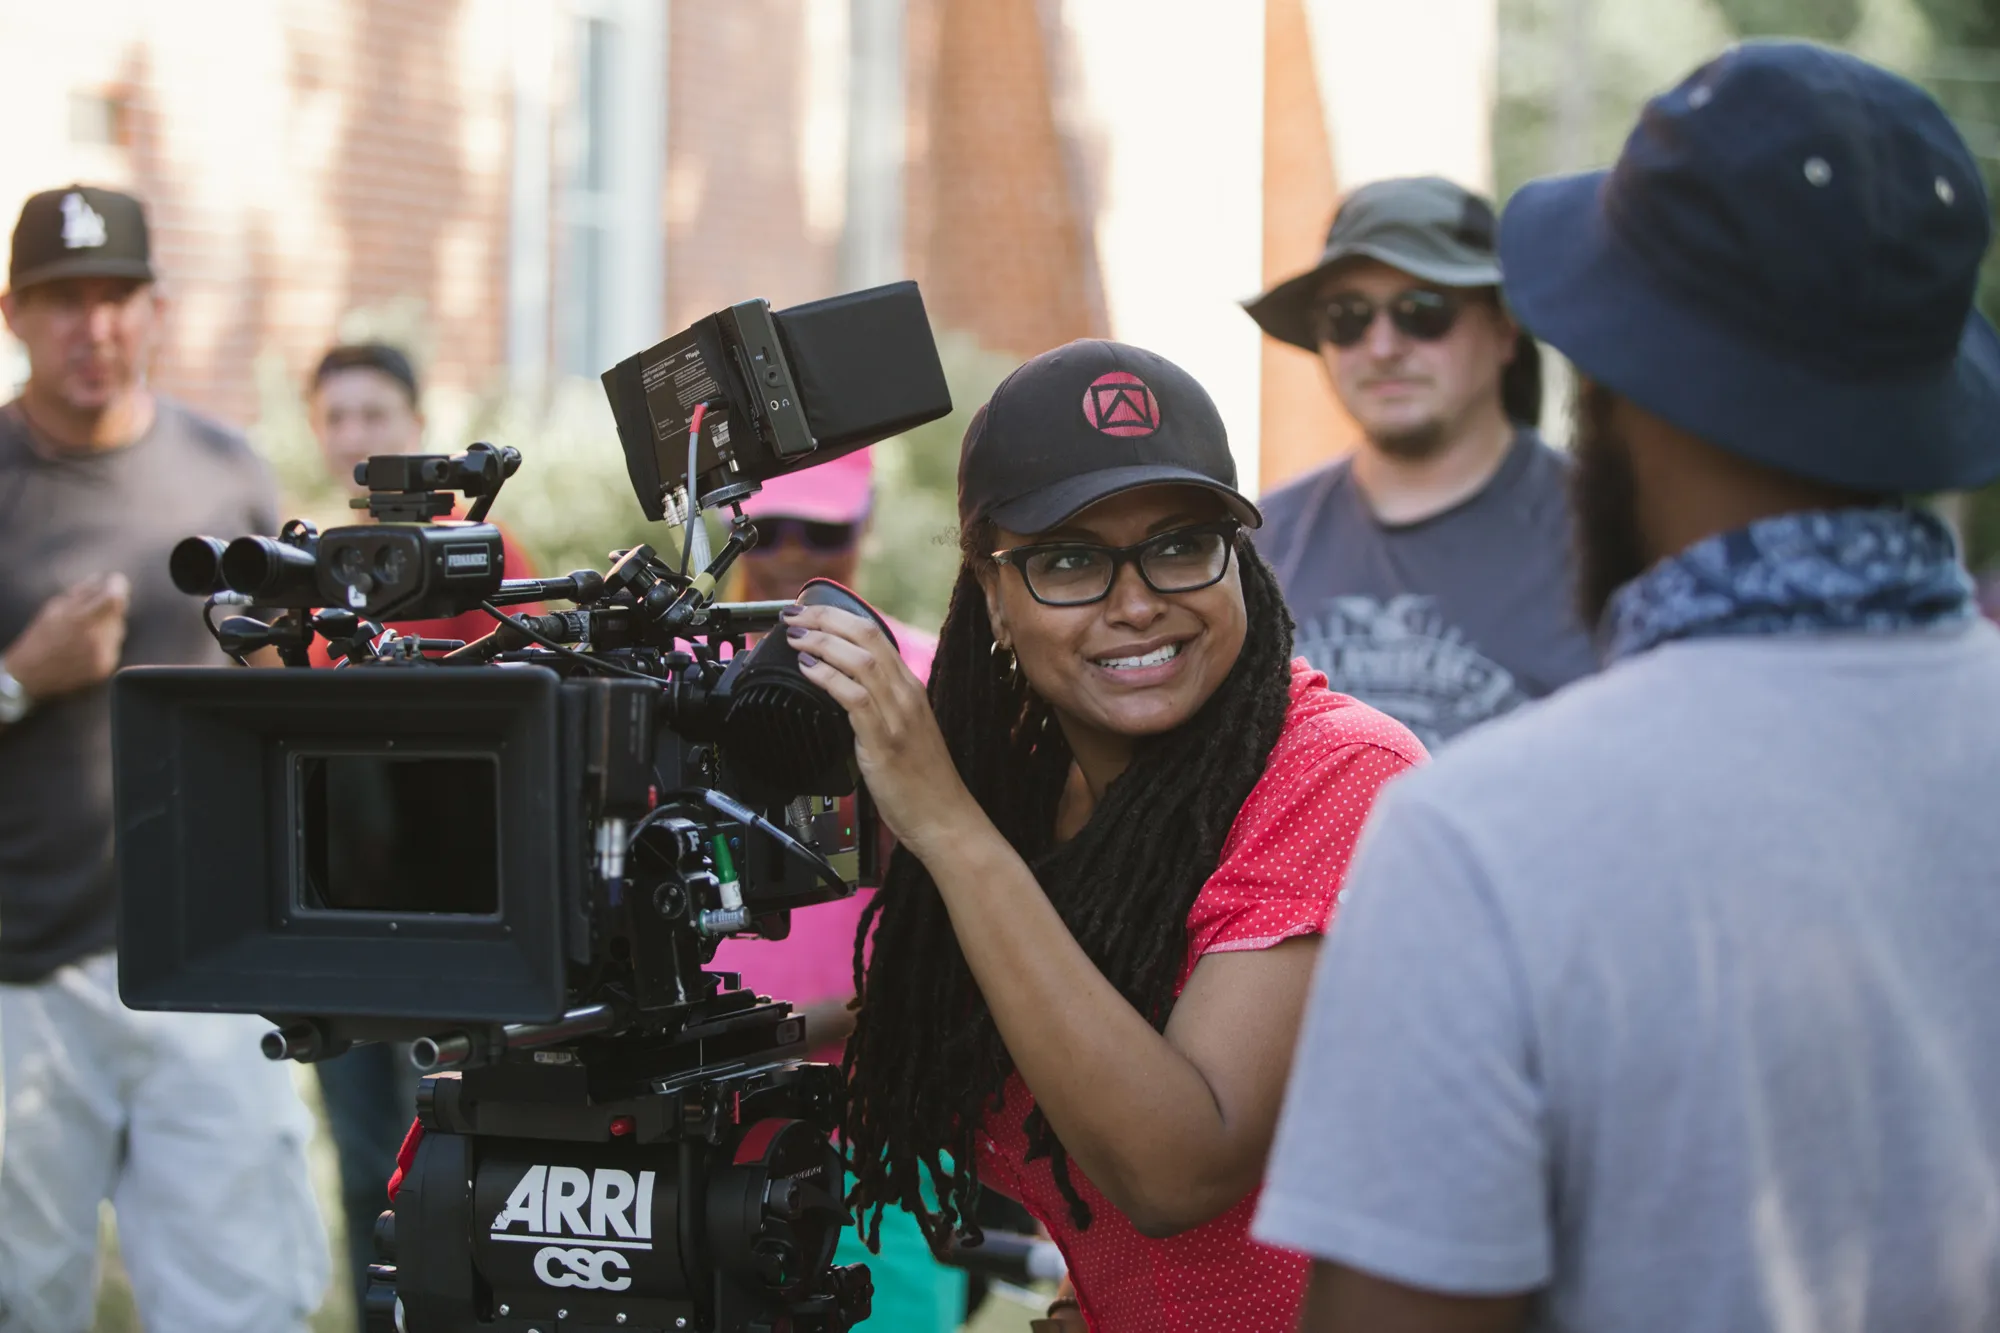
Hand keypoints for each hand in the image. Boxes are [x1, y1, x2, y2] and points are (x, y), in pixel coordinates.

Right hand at [3, 573, 129, 701]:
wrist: (31, 673)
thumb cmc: (41, 636)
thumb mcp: (54, 608)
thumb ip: (81, 592)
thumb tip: (102, 578)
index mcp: (81, 619)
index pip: (114, 598)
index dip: (117, 586)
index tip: (115, 581)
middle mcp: (95, 638)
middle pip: (118, 613)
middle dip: (109, 608)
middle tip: (92, 610)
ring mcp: (102, 654)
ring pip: (118, 630)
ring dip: (107, 625)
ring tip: (84, 632)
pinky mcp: (105, 667)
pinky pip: (114, 647)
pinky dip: (105, 642)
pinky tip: (86, 646)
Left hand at [781, 603, 981, 861]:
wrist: (944, 818)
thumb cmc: (920, 781)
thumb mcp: (899, 730)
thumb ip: (875, 706)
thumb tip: (838, 689)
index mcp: (910, 687)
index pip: (874, 633)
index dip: (837, 616)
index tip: (809, 611)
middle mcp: (906, 693)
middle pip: (865, 636)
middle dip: (824, 618)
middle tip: (793, 614)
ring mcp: (898, 715)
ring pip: (859, 659)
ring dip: (821, 642)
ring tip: (795, 637)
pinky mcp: (885, 740)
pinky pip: (854, 697)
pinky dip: (828, 677)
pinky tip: (809, 669)